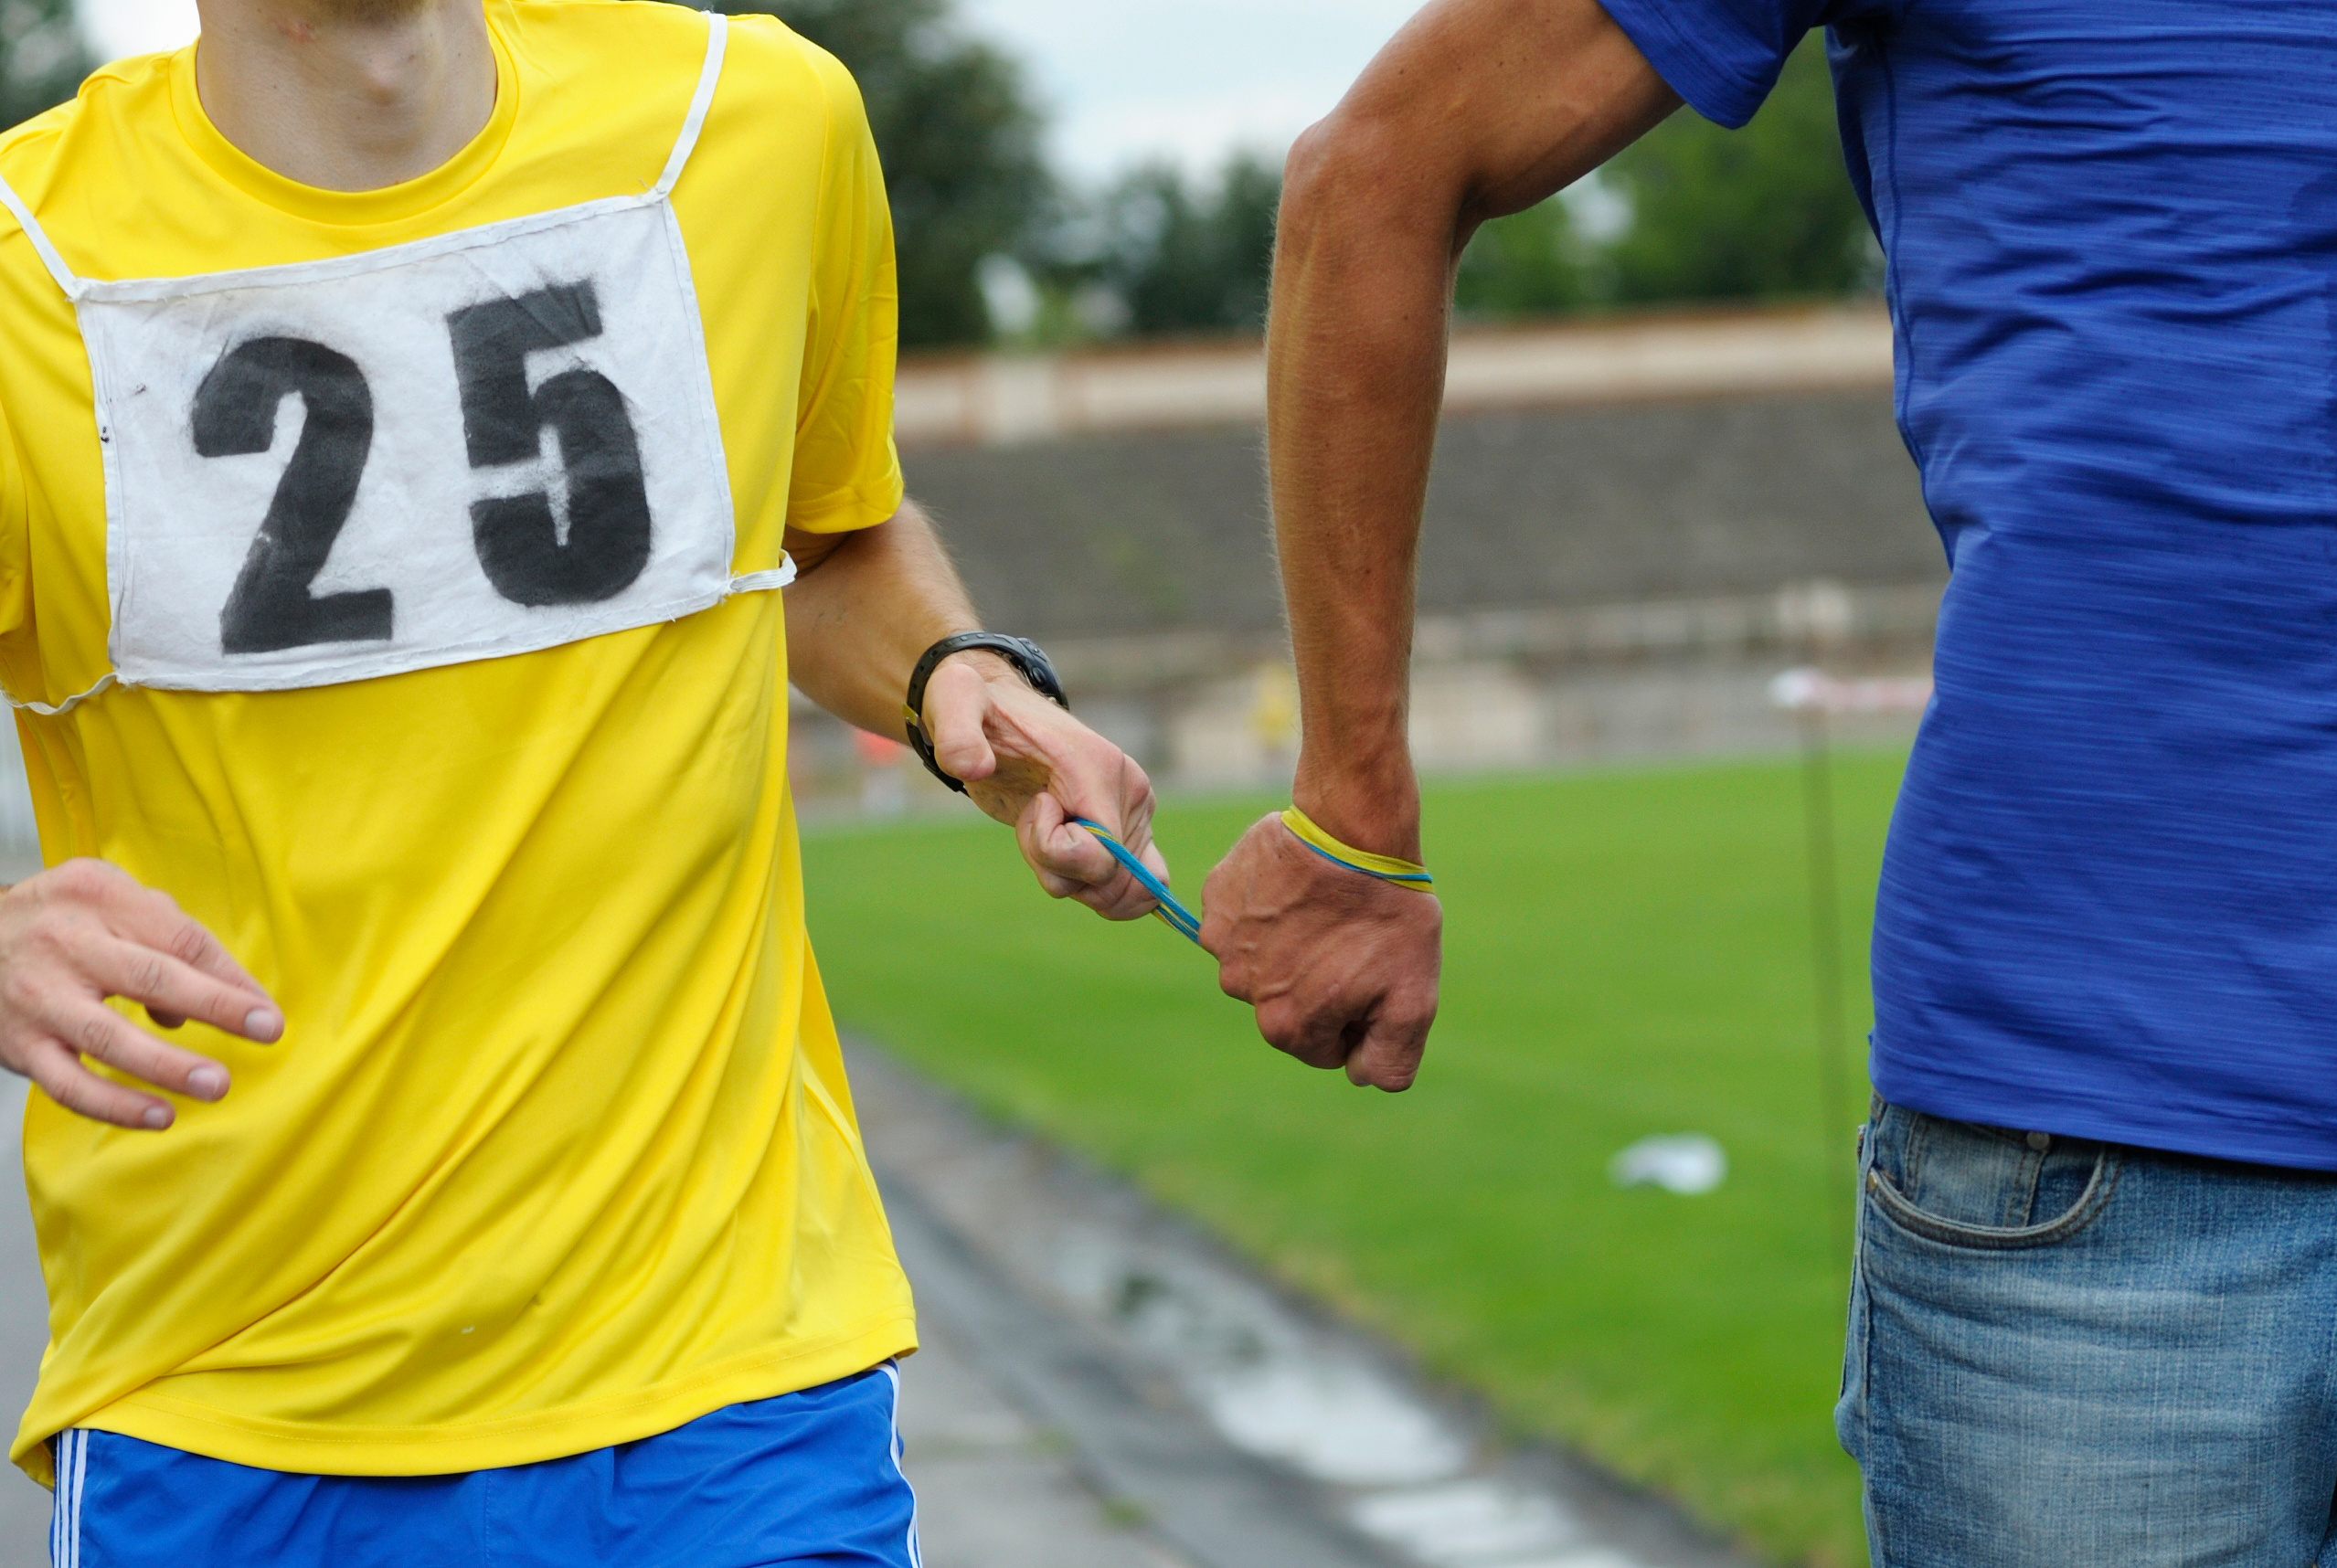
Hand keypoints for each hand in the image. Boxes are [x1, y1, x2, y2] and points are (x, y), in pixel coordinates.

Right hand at [0, 860, 282, 1128]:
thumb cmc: (55, 921)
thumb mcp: (106, 900)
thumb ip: (161, 937)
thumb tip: (191, 1008)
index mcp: (98, 897)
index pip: (179, 937)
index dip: (229, 977)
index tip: (267, 1012)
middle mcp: (66, 944)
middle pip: (150, 976)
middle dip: (214, 1005)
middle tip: (265, 1030)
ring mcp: (40, 999)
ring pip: (107, 1038)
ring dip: (167, 1066)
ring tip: (216, 1085)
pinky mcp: (20, 1047)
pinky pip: (69, 1085)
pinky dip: (114, 1107)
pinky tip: (159, 1117)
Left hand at [921, 654, 1169, 919]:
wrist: (999, 707)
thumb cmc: (979, 709)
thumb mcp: (956, 705)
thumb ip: (957, 734)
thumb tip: (972, 767)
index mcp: (1099, 769)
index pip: (1101, 854)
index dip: (1053, 852)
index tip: (1032, 806)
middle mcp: (1131, 792)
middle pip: (1108, 878)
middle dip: (1057, 866)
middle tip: (1034, 815)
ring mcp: (1136, 814)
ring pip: (1120, 888)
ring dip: (1072, 876)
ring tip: (1045, 827)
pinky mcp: (1130, 830)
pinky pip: (1143, 886)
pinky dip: (1103, 891)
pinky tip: (1067, 859)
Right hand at [1201, 814, 1440, 1090]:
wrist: (1351, 827)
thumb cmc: (1387, 914)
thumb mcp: (1414, 999)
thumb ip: (1391, 1058)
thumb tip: (1361, 1076)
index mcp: (1286, 1026)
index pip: (1325, 1047)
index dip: (1357, 1015)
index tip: (1371, 974)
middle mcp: (1240, 991)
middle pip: (1288, 1005)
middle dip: (1319, 983)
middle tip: (1350, 938)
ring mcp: (1221, 941)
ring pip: (1264, 961)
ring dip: (1290, 945)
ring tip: (1324, 908)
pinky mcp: (1216, 898)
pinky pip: (1244, 918)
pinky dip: (1268, 908)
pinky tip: (1299, 886)